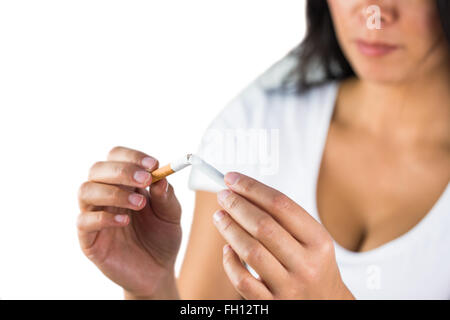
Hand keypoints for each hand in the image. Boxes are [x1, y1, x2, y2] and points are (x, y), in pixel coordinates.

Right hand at [77, 146, 181, 298]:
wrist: (157, 271)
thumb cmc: (161, 238)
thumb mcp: (171, 216)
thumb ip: (166, 197)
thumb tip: (160, 178)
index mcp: (125, 184)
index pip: (117, 157)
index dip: (132, 156)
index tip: (152, 164)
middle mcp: (106, 195)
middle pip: (98, 169)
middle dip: (121, 170)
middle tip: (145, 179)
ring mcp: (95, 215)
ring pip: (86, 190)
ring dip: (113, 192)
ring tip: (139, 204)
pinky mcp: (89, 238)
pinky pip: (84, 221)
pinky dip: (103, 217)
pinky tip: (125, 221)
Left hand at [213, 172, 353, 299]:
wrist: (326, 304)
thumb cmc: (314, 266)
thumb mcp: (314, 241)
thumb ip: (286, 219)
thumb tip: (245, 192)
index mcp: (318, 241)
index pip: (281, 205)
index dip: (252, 188)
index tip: (233, 179)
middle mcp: (306, 264)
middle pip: (263, 226)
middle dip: (237, 205)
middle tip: (223, 195)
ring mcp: (289, 287)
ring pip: (250, 251)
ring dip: (229, 229)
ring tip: (219, 216)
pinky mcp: (272, 304)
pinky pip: (243, 281)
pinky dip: (230, 262)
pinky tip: (227, 249)